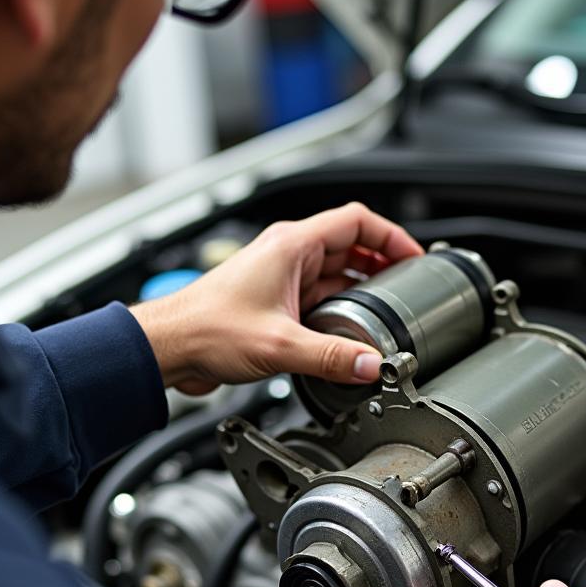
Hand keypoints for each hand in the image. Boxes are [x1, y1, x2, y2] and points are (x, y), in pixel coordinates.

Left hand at [129, 203, 423, 394]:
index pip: (356, 221)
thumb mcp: (280, 345)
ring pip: (335, 273)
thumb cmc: (207, 328)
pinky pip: (318, 297)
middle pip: (350, 247)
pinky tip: (351, 331)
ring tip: (387, 310)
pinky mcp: (275, 302)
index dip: (391, 236)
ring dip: (361, 289)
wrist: (171, 346)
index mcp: (291, 246)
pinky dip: (339, 309)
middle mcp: (287, 255)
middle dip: (382, 264)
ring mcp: (281, 278)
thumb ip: (331, 357)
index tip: (414, 256)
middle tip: (409, 286)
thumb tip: (372, 365)